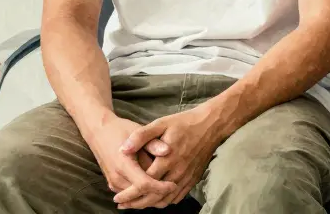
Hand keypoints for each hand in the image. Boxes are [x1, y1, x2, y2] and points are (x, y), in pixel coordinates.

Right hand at [80, 115, 176, 202]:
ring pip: (135, 198)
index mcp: (123, 165)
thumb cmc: (121, 130)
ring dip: (150, 197)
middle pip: (140, 195)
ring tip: (167, 191)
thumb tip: (168, 150)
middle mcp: (117, 177)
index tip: (174, 185)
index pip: (144, 184)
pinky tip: (156, 189)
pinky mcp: (113, 184)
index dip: (160, 187)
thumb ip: (153, 144)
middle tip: (175, 190)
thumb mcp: (138, 132)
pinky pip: (129, 195)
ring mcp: (113, 182)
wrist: (100, 132)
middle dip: (157, 195)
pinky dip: (142, 195)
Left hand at [113, 104, 230, 209]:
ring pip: (166, 199)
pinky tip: (156, 199)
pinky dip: (165, 200)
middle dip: (136, 203)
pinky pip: (178, 196)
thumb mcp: (161, 124)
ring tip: (136, 204)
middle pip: (154, 196)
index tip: (117, 197)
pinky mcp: (194, 178)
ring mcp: (187, 176)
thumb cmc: (185, 122)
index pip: (145, 183)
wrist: (212, 125)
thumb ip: (141, 136)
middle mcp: (178, 172)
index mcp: (167, 159)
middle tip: (122, 205)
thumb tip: (123, 149)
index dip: (129, 193)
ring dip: (150, 204)